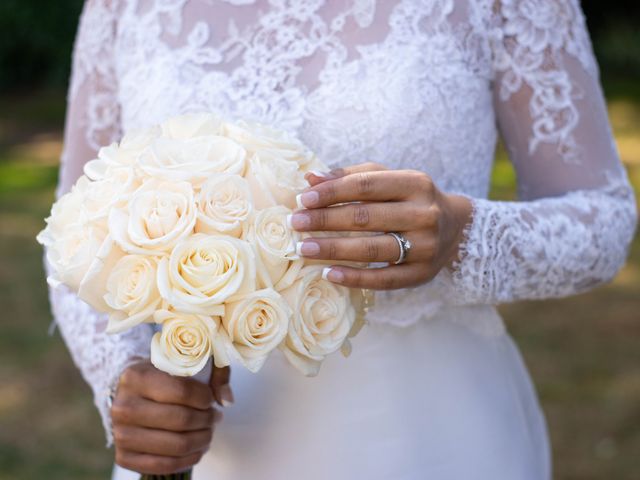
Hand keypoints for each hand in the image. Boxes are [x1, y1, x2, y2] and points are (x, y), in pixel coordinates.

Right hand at [111, 360, 233, 474]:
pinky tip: (197, 448)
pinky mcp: (124, 457)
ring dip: (202, 440)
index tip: (211, 398)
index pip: (182, 391)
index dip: (205, 397)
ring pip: (176, 445)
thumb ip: (215, 372)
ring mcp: (120, 434)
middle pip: (181, 420)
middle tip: (214, 416)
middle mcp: (123, 406)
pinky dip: (189, 459)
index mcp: (135, 377)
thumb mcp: (188, 361)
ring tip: (208, 431)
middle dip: (207, 420)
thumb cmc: (163, 376)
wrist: (133, 394)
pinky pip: (164, 465)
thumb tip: (226, 400)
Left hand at [291, 163, 472, 289]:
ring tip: (303, 249)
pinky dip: (354, 278)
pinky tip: (328, 274)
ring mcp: (425, 246)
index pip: (366, 185)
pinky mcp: (422, 274)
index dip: (332, 192)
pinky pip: (383, 279)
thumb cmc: (410, 200)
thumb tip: (310, 180)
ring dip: (333, 249)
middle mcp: (424, 214)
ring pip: (372, 248)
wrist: (457, 229)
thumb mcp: (389, 180)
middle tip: (295, 223)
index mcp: (415, 183)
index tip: (302, 199)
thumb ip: (350, 177)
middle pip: (366, 217)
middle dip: (325, 220)